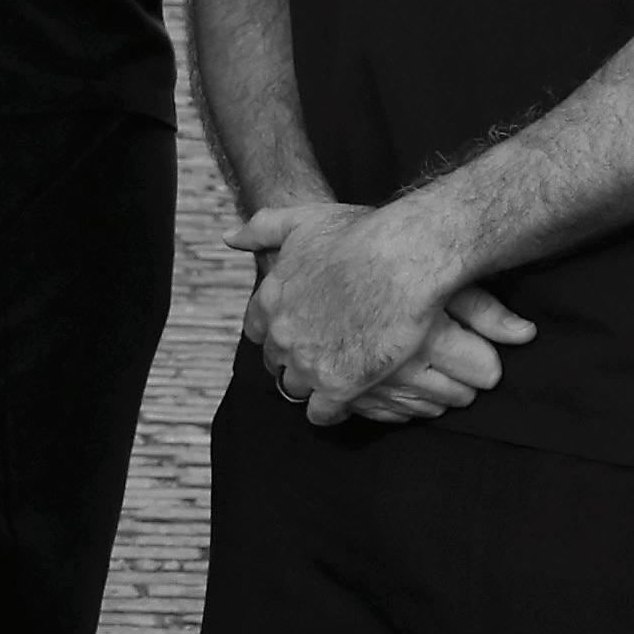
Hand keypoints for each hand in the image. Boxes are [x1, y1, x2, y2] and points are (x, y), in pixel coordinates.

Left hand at [239, 199, 522, 429]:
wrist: (403, 258)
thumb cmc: (360, 235)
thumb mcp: (301, 220)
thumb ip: (261, 228)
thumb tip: (230, 238)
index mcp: (271, 299)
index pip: (257, 330)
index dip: (276, 332)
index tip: (296, 332)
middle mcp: (282, 333)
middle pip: (276, 361)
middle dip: (293, 360)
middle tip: (320, 356)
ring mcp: (308, 361)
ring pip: (296, 388)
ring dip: (311, 386)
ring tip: (335, 379)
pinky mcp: (338, 385)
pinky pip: (321, 413)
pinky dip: (330, 411)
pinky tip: (346, 402)